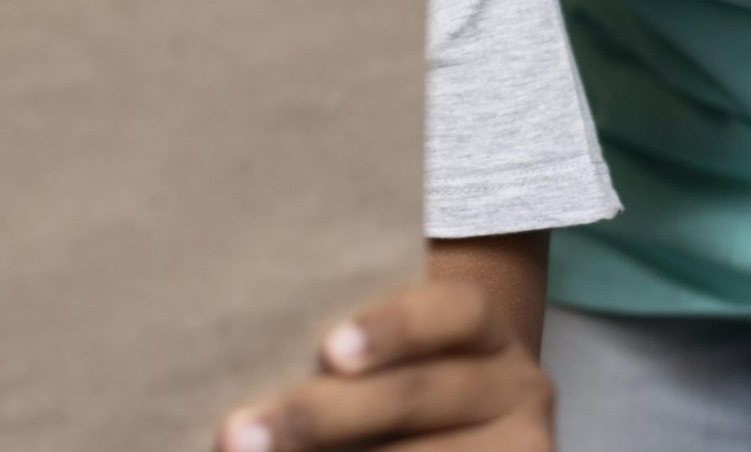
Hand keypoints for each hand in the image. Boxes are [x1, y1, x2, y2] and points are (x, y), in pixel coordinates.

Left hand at [216, 278, 553, 449]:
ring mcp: (524, 447)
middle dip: (319, 417)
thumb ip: (332, 341)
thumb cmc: (383, 368)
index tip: (329, 351)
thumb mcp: (376, 345)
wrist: (456, 426)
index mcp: (484, 326)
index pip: (453, 311)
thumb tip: (226, 341)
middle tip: (236, 437)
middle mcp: (518, 385)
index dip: (393, 327)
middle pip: (417, 395)